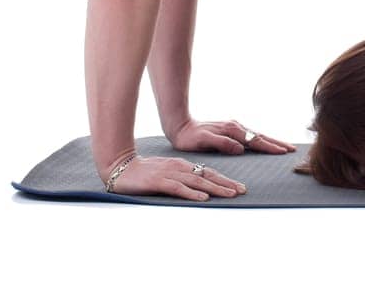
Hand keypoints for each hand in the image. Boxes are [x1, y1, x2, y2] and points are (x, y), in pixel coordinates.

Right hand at [106, 154, 247, 201]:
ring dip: (216, 188)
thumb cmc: (146, 172)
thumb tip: (200, 186)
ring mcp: (170, 174)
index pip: (208, 172)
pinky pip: (178, 188)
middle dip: (226, 184)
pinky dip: (192, 193)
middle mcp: (180, 168)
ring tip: (230, 194)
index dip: (224, 180)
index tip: (239, 188)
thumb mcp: (169, 172)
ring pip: (197, 181)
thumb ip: (183, 177)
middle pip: (208, 176)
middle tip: (242, 191)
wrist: (122, 167)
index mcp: (183, 165)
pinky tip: (203, 198)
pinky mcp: (159, 181)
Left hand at [167, 117, 295, 155]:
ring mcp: (234, 128)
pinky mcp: (231, 130)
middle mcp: (236, 127)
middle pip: (261, 136)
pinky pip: (251, 136)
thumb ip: (223, 144)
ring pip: (257, 135)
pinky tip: (264, 142)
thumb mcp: (203, 141)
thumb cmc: (189, 137)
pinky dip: (261, 139)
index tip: (283, 152)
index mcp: (232, 131)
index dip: (270, 147)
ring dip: (271, 141)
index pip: (256, 141)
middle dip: (277, 143)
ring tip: (283, 147)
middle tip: (292, 149)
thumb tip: (241, 148)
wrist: (180, 126)